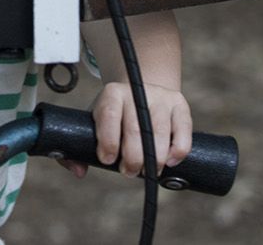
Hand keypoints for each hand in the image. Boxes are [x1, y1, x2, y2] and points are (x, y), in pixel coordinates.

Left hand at [63, 82, 191, 178]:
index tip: (108, 160)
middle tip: (128, 171)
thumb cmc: (114, 117)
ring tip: (147, 171)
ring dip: (154, 160)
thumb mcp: (94, 123)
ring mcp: (161, 97)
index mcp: (112, 94)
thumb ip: (78, 150)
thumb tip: (78, 171)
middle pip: (136, 129)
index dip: (108, 141)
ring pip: (160, 133)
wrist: (142, 92)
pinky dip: (177, 152)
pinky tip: (168, 161)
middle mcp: (137, 92)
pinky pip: (183, 133)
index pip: (109, 115)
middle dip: (132, 158)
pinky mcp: (180, 105)